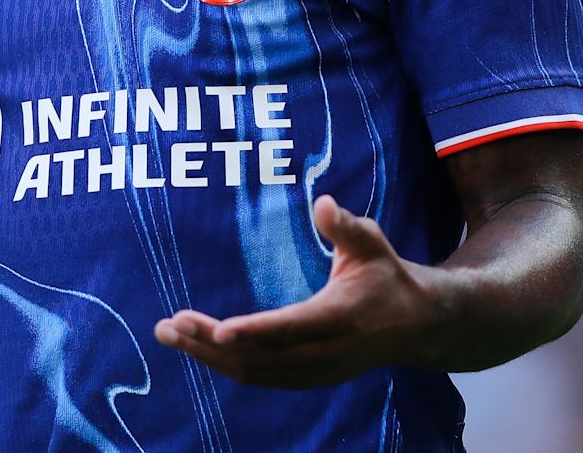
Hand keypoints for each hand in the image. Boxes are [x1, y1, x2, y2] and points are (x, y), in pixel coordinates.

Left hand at [152, 194, 441, 388]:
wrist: (414, 325)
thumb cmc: (386, 275)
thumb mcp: (372, 244)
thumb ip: (346, 227)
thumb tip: (323, 203)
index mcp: (340, 318)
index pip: (291, 329)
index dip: (254, 331)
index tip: (217, 330)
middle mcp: (325, 353)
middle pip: (260, 356)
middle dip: (210, 343)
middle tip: (169, 325)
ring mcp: (315, 372)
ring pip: (254, 372)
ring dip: (208, 355)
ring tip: (168, 333)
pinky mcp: (306, 379)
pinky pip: (259, 377)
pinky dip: (225, 364)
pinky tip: (197, 347)